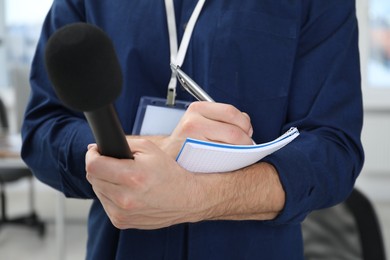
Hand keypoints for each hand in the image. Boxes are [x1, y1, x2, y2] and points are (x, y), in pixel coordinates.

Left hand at [85, 139, 203, 229]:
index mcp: (132, 177)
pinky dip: (111, 195)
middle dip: (100, 167)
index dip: (92, 155)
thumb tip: (94, 147)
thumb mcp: (149, 149)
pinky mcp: (121, 222)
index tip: (96, 151)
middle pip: (92, 178)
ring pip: (97, 191)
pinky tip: (127, 192)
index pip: (93, 165)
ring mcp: (122, 213)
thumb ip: (122, 143)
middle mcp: (125, 198)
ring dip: (105, 182)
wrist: (185, 198)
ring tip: (124, 179)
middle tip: (114, 164)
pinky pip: (105, 204)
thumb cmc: (169, 172)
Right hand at [165, 102, 253, 155]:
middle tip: (246, 146)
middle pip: (234, 131)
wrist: (168, 155)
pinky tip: (229, 161)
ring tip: (239, 154)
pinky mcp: (193, 157)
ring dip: (241, 152)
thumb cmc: (190, 140)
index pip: (231, 112)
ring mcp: (192, 140)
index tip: (247, 132)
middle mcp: (193, 121)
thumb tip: (247, 124)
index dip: (245, 124)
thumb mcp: (203, 121)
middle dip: (246, 141)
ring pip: (230, 146)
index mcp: (198, 108)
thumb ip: (225, 118)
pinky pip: (222, 159)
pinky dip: (231, 161)